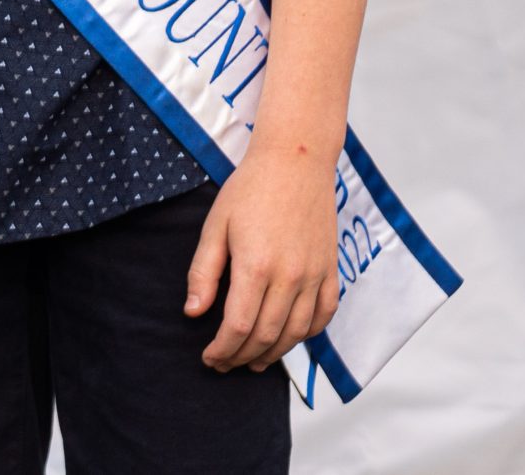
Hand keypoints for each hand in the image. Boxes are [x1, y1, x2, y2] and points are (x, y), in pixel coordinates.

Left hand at [183, 145, 339, 372]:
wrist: (296, 160)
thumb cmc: (250, 189)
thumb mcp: (215, 225)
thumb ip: (203, 272)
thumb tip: (193, 312)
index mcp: (256, 266)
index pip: (238, 327)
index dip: (222, 350)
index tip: (209, 358)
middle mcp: (290, 276)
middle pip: (267, 337)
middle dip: (242, 357)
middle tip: (225, 363)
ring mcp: (315, 275)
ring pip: (296, 333)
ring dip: (274, 354)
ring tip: (253, 361)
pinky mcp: (331, 270)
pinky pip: (324, 315)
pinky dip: (307, 334)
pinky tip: (289, 338)